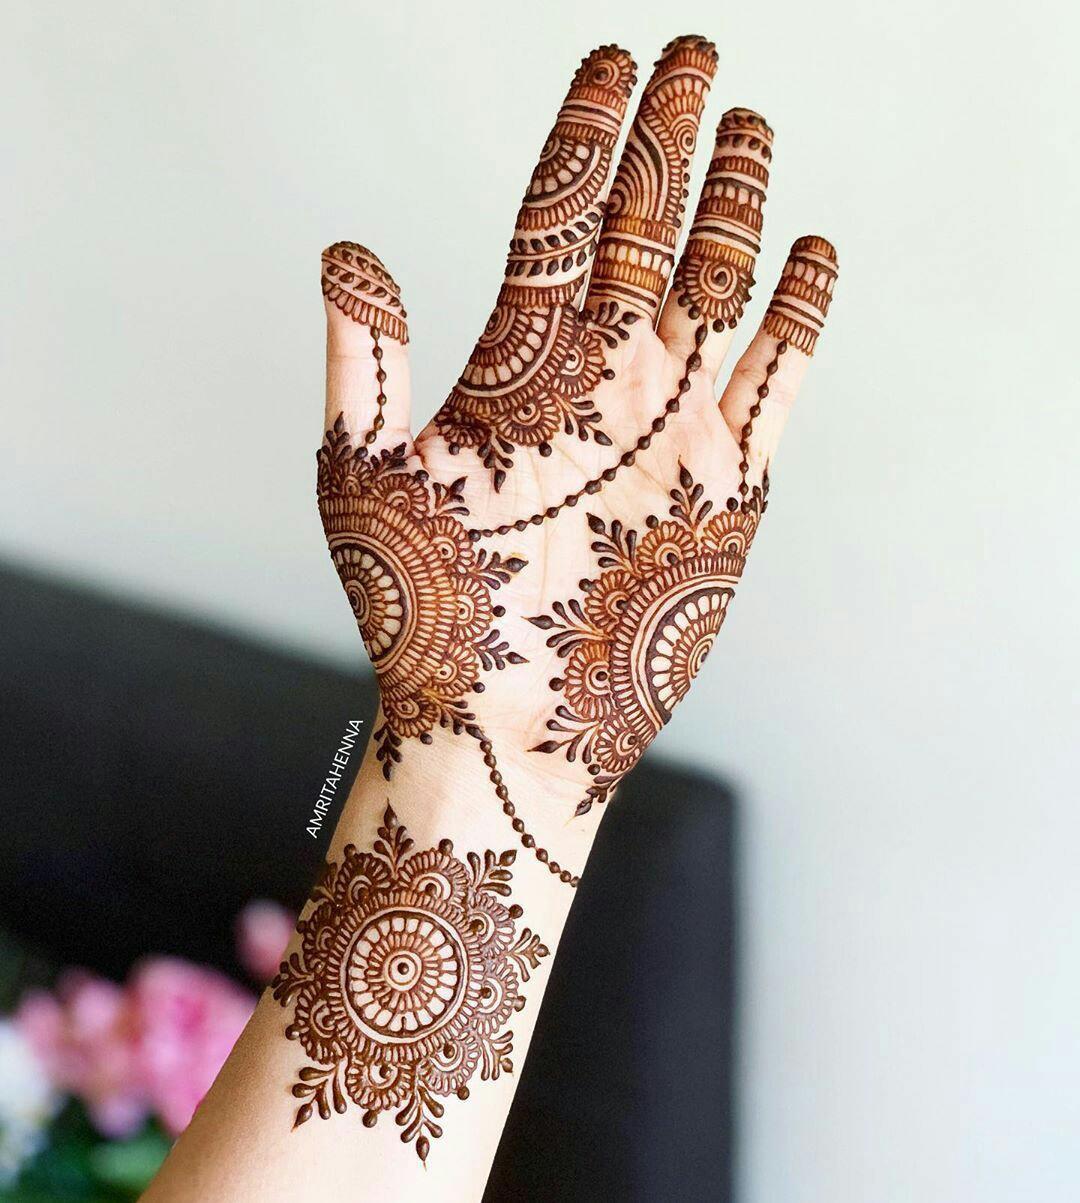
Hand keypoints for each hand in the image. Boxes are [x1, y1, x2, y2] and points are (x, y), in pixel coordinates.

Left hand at [317, 36, 836, 886]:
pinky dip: (797, 315)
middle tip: (690, 51)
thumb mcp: (368, 482)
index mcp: (517, 367)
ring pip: (711, 284)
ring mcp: (668, 425)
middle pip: (640, 229)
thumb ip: (366, 365)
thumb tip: (344, 249)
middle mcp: (598, 380)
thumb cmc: (429, 617)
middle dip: (666, 138)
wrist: (509, 722)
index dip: (586, 137)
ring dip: (730, 205)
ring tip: (746, 124)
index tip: (609, 62)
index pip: (558, 220)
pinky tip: (810, 250)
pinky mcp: (729, 480)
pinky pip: (775, 377)